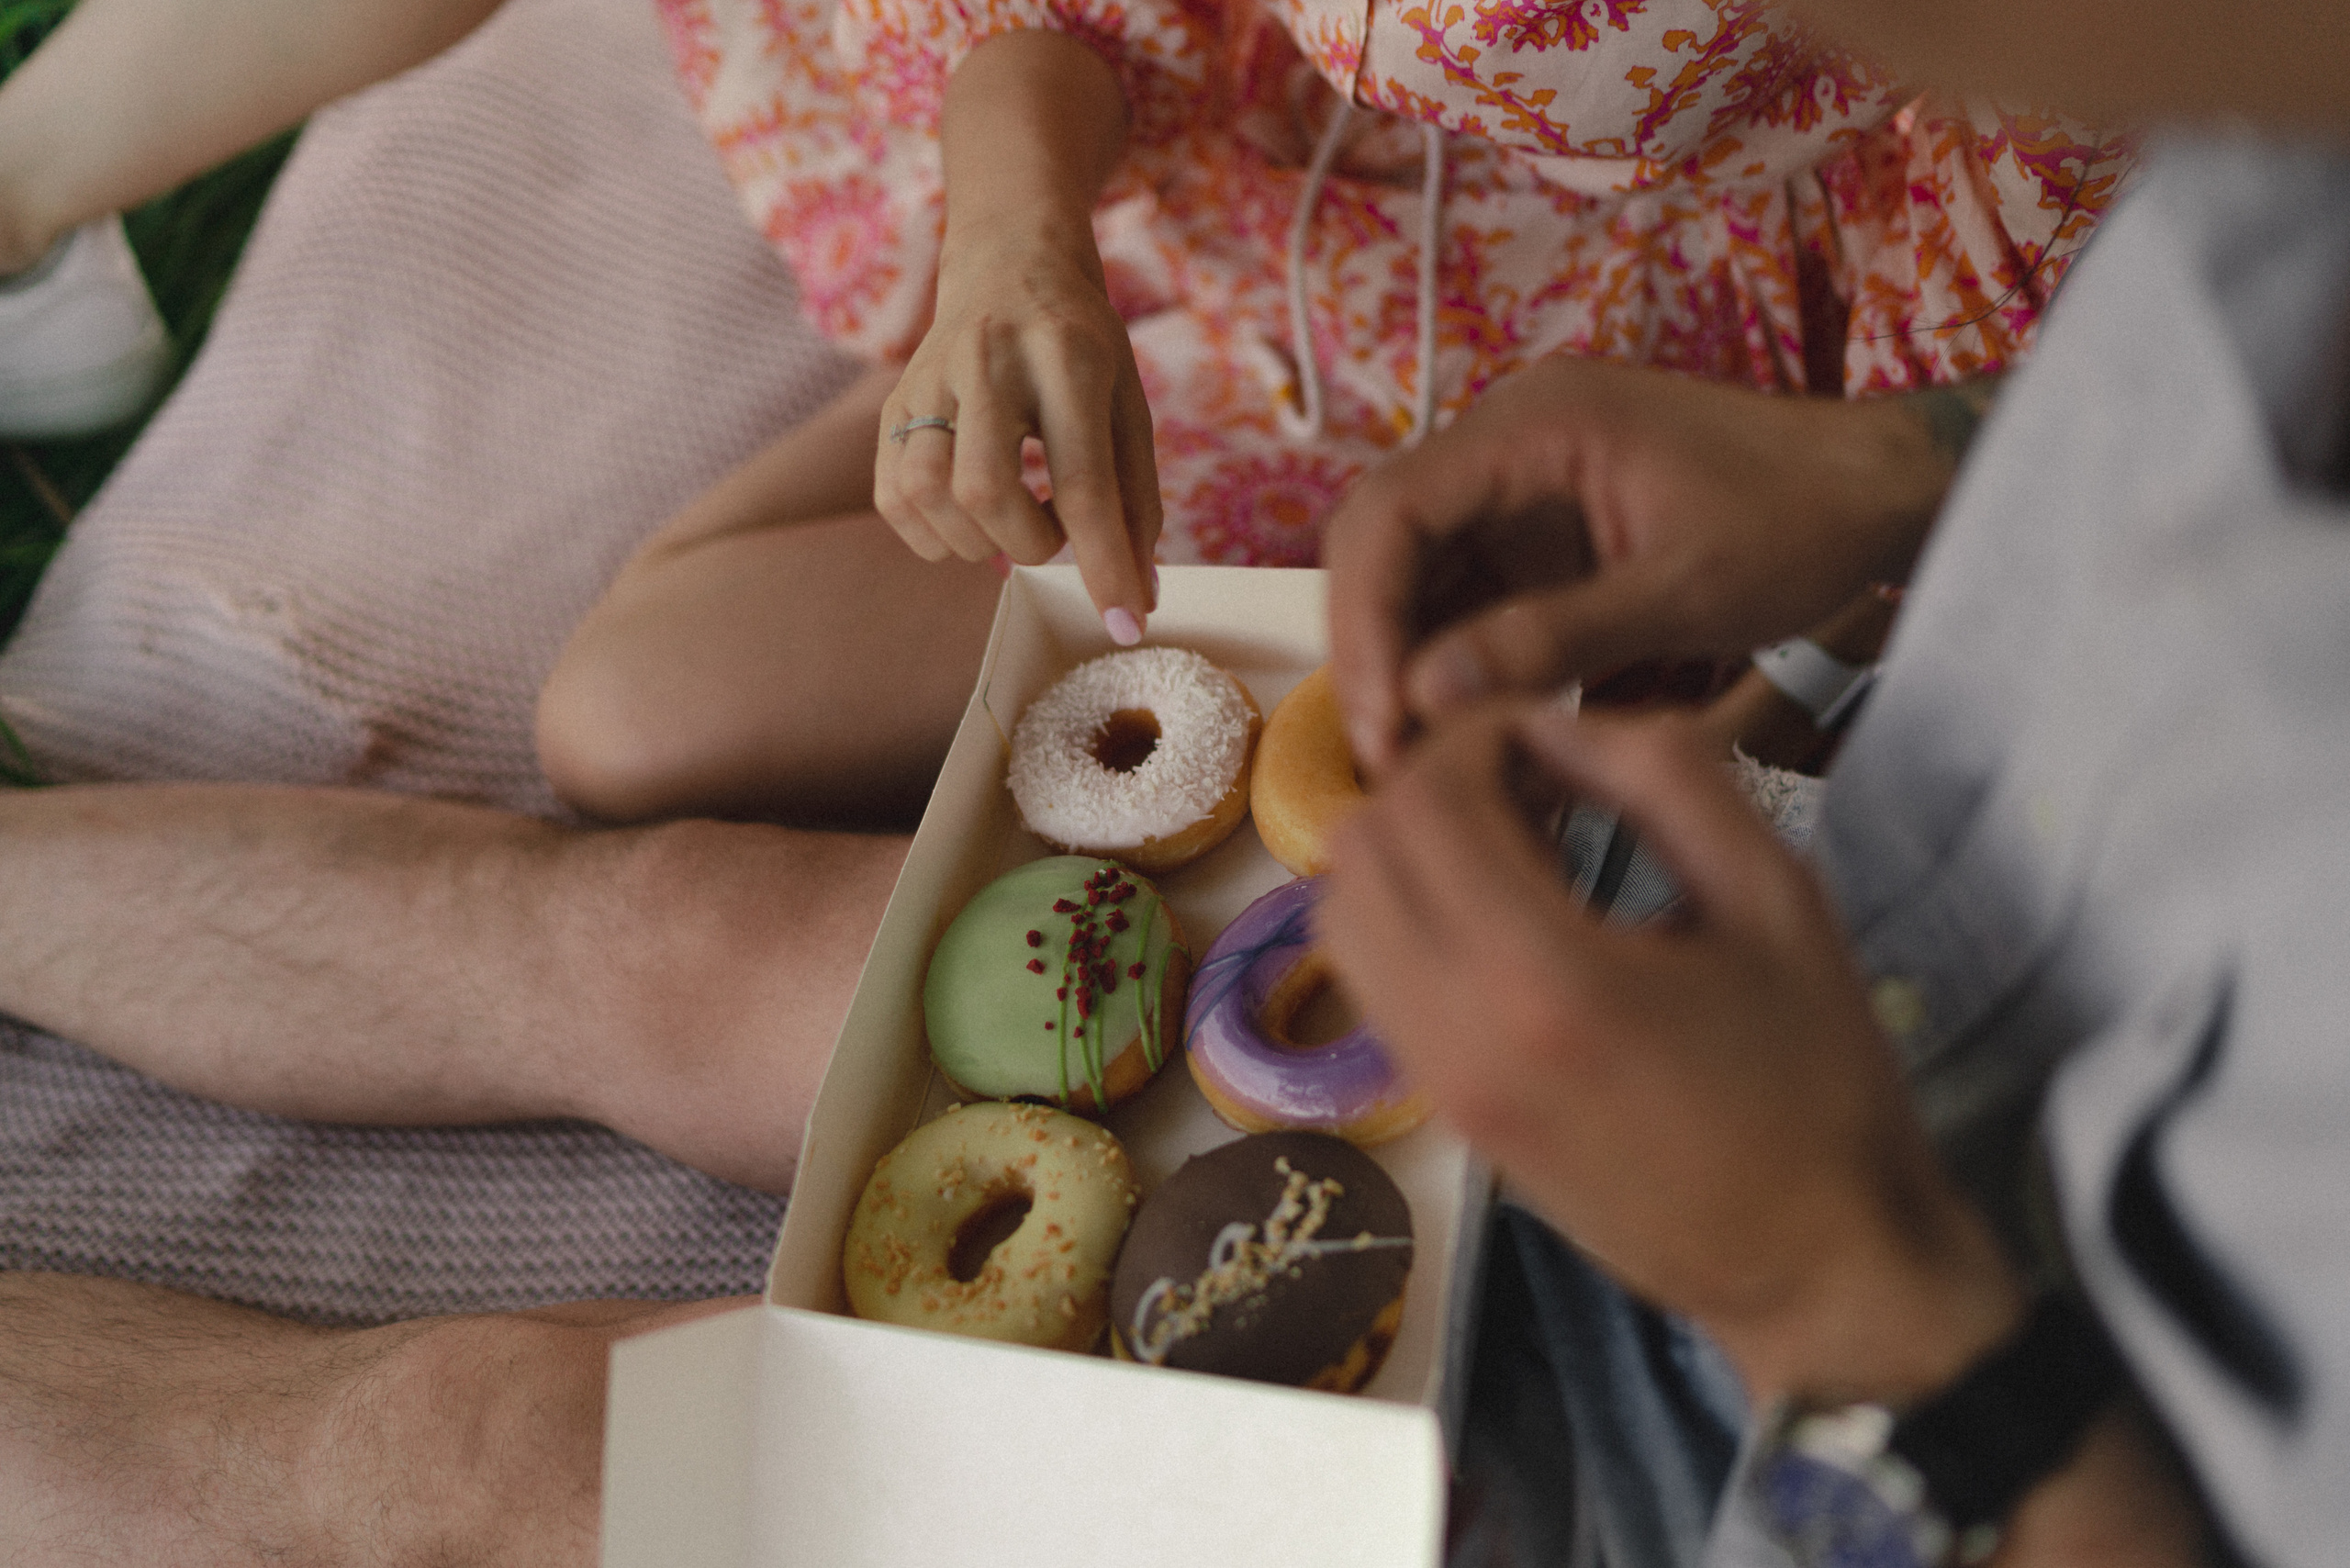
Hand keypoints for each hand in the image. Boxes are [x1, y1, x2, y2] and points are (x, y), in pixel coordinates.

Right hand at [871, 29, 1159, 642]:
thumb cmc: (1081, 347)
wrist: (1009, 260)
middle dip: (1029, 543)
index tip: (1125, 625)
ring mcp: (928, 379)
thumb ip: (1137, 503)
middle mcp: (989, 360)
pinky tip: (969, 517)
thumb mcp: (1127, 406)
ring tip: (1011, 523)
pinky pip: (894, 498)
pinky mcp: (891, 403)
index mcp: (1067, 357)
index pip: (1084, 480)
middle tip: (1052, 536)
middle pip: (986, 489)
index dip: (1105, 564)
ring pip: (928, 494)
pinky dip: (934, 534)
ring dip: (978, 541)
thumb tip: (1136, 600)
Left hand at [1316, 701, 2020, 1402]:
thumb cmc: (1819, 1079)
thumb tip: (1555, 721)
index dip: (1477, 736)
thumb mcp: (1777, 894)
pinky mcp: (1442, 1115)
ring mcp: (1437, 1084)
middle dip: (1432, 785)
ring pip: (1339, 915)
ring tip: (1516, 848)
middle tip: (1531, 782)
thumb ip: (1666, 776)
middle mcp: (1458, 1034)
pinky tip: (1506, 918)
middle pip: (1362, 846)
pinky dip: (1404, 919)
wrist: (1815, 1261)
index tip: (1550, 736)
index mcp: (1543, 976)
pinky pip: (1370, 981)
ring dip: (1405, 853)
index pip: (1429, 799)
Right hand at [1323, 357, 1955, 776]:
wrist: (1879, 490)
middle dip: (1374, 649)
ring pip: (1418, 578)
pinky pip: (1469, 598)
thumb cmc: (1800, 521)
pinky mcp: (1543, 537)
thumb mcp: (1681, 590)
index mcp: (1532, 426)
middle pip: (1384, 544)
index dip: (1363, 618)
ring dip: (1410, 665)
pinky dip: (1459, 664)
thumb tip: (1427, 696)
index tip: (1381, 717)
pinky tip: (1468, 732)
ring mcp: (1521, 490)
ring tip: (1421, 760)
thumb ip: (1552, 639)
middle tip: (1388, 755)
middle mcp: (1506, 444)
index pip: (1390, 512)